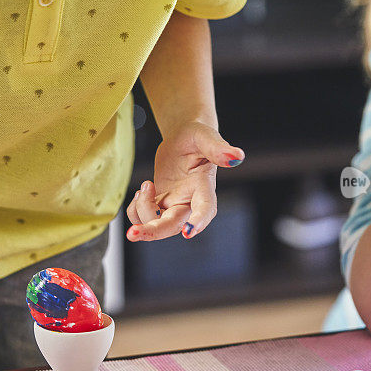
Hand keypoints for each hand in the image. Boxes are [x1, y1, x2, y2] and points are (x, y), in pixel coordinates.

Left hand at [126, 122, 243, 241]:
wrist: (183, 138)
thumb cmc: (197, 136)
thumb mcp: (206, 137)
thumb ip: (219, 148)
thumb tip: (237, 156)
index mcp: (204, 186)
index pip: (205, 206)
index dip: (198, 220)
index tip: (188, 233)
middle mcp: (190, 201)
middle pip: (174, 225)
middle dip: (153, 231)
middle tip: (132, 233)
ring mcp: (174, 204)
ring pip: (157, 224)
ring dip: (141, 211)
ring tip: (146, 185)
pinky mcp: (161, 204)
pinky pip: (144, 217)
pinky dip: (135, 210)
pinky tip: (141, 192)